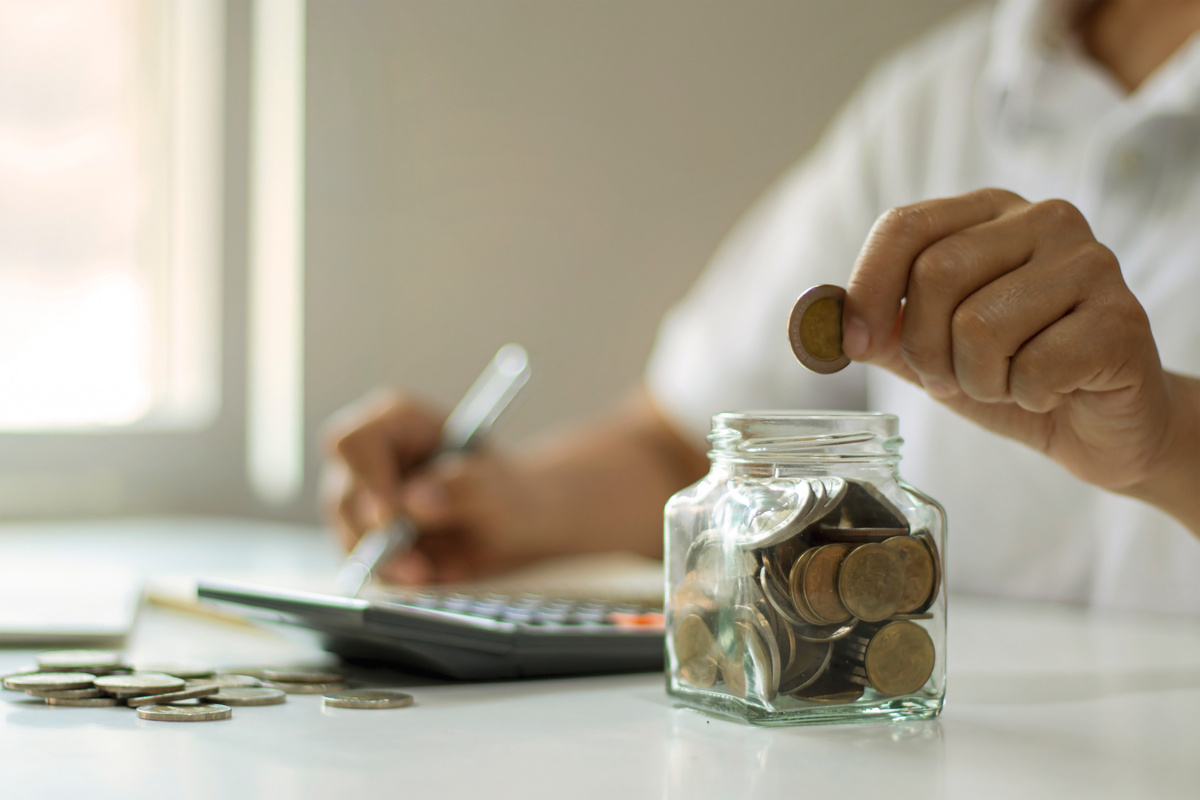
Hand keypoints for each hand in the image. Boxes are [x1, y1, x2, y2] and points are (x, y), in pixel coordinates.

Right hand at [320, 391, 548, 583]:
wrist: (511, 522)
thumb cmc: (503, 490)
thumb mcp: (496, 486)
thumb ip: (460, 486)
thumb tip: (415, 500)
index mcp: (397, 420)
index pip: (354, 441)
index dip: (367, 479)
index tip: (392, 516)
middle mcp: (370, 455)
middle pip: (343, 494)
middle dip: (377, 535)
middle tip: (418, 564)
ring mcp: (362, 495)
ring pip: (348, 533)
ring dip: (387, 561)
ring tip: (431, 570)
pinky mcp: (364, 532)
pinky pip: (362, 561)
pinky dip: (392, 574)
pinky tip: (427, 572)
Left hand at [841, 188, 1198, 527]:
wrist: (1099, 423)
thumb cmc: (1010, 373)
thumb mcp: (930, 350)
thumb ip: (880, 330)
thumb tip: (822, 324)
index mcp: (988, 212)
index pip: (904, 225)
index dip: (867, 289)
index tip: (857, 343)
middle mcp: (1043, 220)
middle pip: (937, 274)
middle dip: (926, 349)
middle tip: (951, 377)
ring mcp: (1091, 263)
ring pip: (980, 325)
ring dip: (977, 380)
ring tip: (1005, 382)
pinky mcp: (1123, 318)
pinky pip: (1034, 366)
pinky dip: (1026, 395)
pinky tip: (1051, 389)